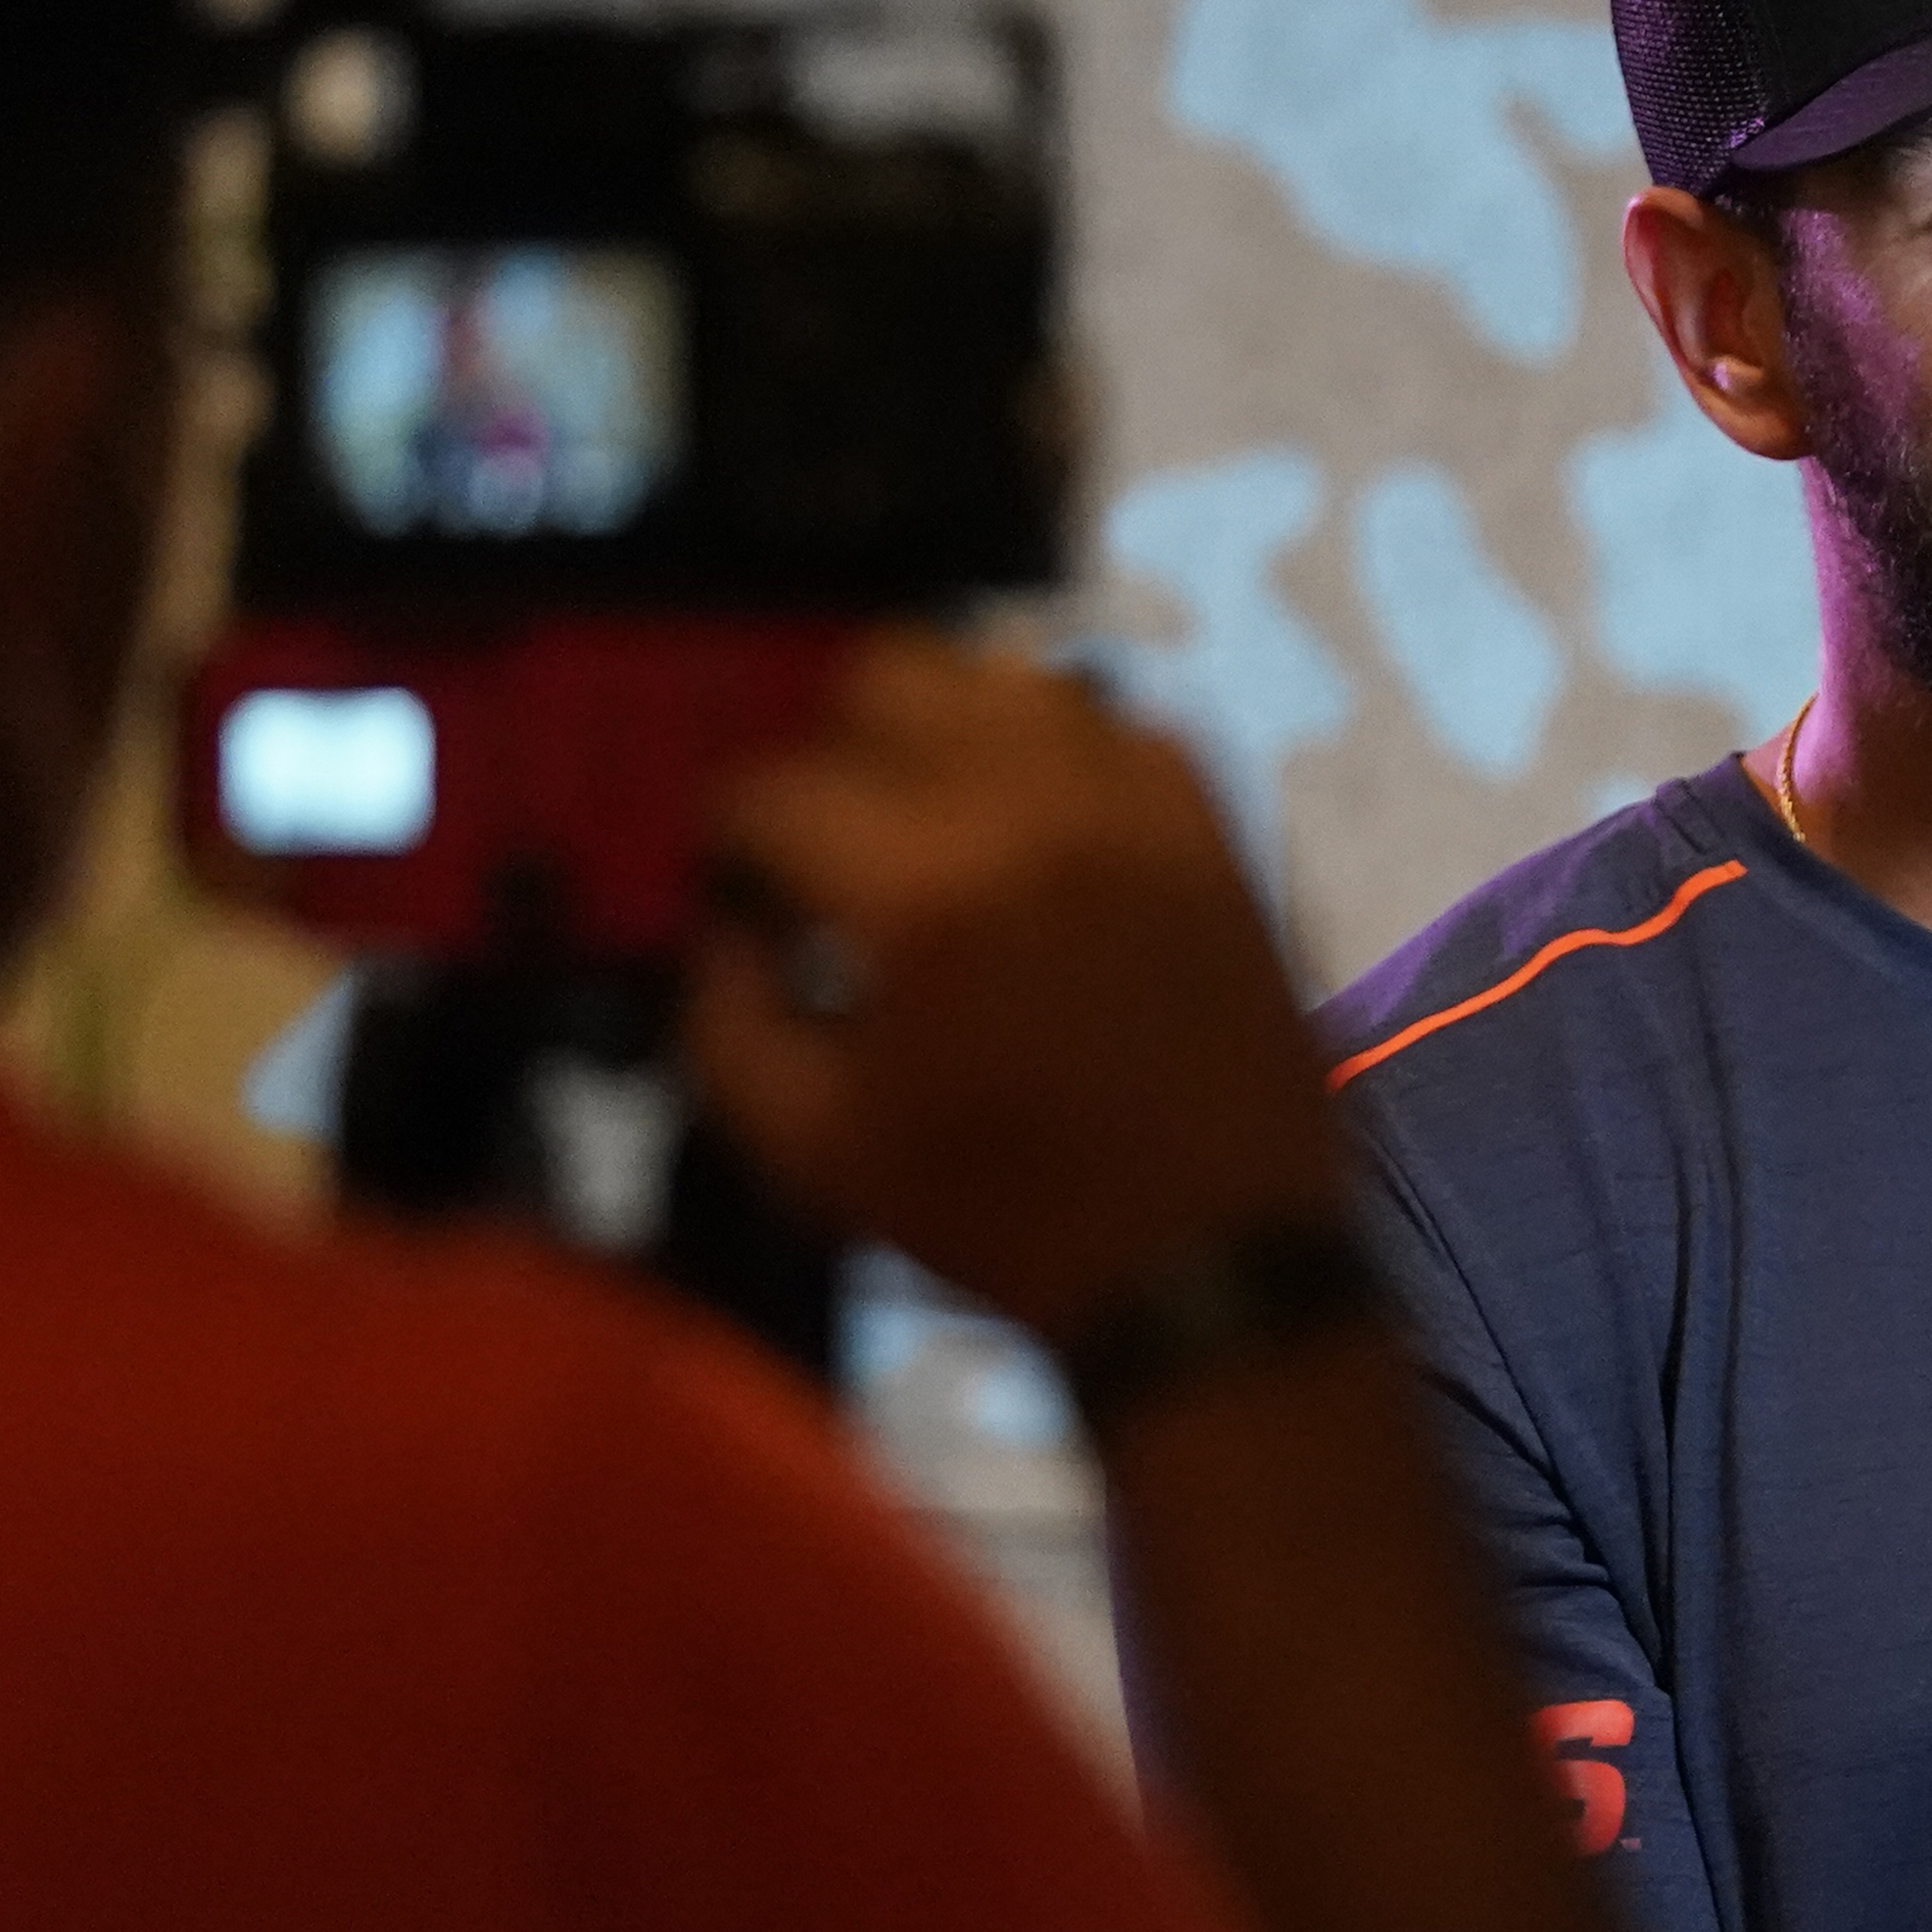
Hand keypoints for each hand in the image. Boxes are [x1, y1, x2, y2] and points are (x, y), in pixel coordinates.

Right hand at [684, 638, 1342, 1350]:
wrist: (1205, 1258)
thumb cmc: (999, 1213)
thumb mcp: (812, 1149)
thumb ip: (726, 1018)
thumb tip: (724, 929)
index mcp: (917, 883)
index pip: (772, 786)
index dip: (729, 842)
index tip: (737, 893)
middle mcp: (1026, 802)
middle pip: (886, 674)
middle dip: (831, 751)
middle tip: (829, 846)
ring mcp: (1132, 796)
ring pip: (1005, 677)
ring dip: (945, 734)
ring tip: (930, 827)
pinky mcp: (1207, 819)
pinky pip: (1114, 724)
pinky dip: (1058, 757)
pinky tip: (1037, 836)